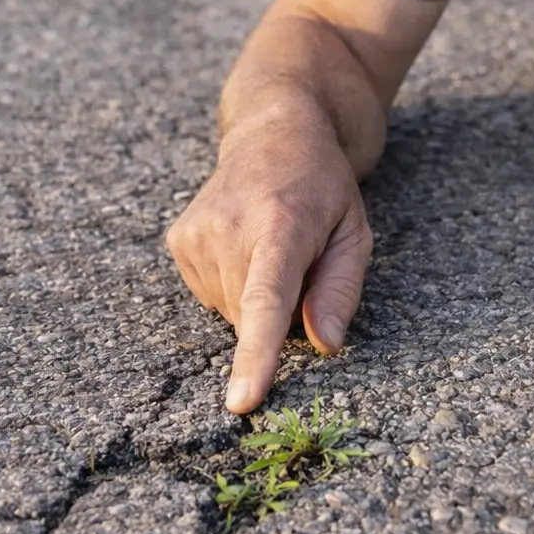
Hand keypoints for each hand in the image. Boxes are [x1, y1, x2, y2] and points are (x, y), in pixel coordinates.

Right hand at [165, 118, 372, 413]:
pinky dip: (231, 285)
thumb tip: (324, 344)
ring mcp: (196, 232)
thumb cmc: (323, 188)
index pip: (266, 300)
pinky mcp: (177, 240)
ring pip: (230, 312)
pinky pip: (209, 296)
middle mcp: (230, 227)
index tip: (242, 401)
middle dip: (280, 309)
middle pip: (252, 317)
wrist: (273, 132)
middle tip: (297, 258)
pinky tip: (242, 245)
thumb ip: (341, 289)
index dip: (256, 354)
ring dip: (254, 295)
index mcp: (282, 224)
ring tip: (268, 244)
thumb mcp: (355, 231)